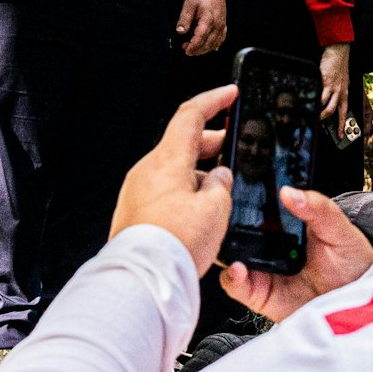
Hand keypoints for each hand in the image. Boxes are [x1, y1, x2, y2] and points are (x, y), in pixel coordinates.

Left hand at [110, 85, 236, 275]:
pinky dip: (186, 191)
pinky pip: (165, 190)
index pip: (190, 116)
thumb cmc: (175, 243)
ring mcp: (138, 190)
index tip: (230, 94)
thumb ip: (222, 185)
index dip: (213, 101)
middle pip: (182, 144)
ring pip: (175, 169)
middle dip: (213, 143)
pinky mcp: (135, 211)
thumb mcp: (215, 209)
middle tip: (237, 146)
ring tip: (224, 188)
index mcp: (166, 160)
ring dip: (200, 172)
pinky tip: (203, 211)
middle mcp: (147, 170)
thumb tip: (218, 178)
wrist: (142, 278)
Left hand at [174, 0, 226, 56]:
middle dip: (197, 50)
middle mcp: (217, 24)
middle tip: (187, 51)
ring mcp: (222, 25)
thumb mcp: (189, 5)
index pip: (201, 38)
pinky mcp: (223, 24)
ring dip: (205, 49)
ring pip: (215, 43)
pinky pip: (221, 38)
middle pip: (208, 43)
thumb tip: (180, 32)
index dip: (193, 46)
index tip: (186, 50)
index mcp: (208, 20)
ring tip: (194, 50)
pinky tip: (211, 48)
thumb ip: (184, 19)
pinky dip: (216, 45)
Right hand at [221, 187, 372, 322]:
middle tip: (221, 216)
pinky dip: (231, 276)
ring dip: (222, 248)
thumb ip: (319, 208)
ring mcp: (259, 267)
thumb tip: (289, 192)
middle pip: (233, 228)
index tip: (230, 188)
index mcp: (282, 221)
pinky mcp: (258, 293)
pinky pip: (235, 284)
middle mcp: (265, 243)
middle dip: (223, 222)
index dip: (238, 195)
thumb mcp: (340, 229)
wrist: (360, 304)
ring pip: (228, 254)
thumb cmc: (352, 261)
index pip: (253, 204)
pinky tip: (238, 269)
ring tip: (227, 243)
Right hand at [318, 42, 351, 137]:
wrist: (338, 51)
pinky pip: (323, 96)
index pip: (345, 111)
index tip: (341, 134)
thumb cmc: (337, 64)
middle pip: (340, 112)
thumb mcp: (340, 79)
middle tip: (335, 134)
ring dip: (324, 115)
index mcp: (345, 91)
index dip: (343, 124)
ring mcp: (335, 88)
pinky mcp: (327, 82)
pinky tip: (314, 105)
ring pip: (331, 107)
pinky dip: (318, 103)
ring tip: (318, 118)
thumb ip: (335, 89)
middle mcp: (342, 92)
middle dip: (338, 125)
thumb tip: (327, 99)